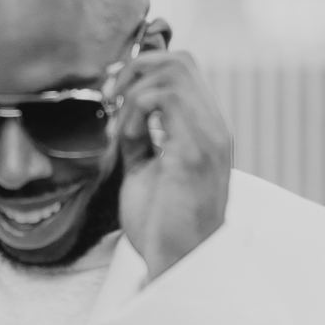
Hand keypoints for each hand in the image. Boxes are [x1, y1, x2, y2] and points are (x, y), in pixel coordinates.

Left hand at [114, 51, 231, 280]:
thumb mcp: (145, 170)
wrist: (176, 264)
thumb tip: (123, 113)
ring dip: (134, 92)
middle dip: (135, 70)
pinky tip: (128, 140)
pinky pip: (164, 99)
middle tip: (110, 101)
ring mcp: (208, 137)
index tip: (112, 95)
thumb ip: (142, 139)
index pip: (182, 70)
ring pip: (172, 71)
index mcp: (204, 130)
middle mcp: (213, 128)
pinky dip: (135, 110)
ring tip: (122, 129)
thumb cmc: (161, 225)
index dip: (142, 69)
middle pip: (179, 60)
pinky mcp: (194, 151)